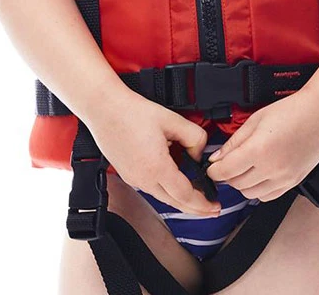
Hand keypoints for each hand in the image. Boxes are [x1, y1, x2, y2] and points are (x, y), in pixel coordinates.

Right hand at [85, 90, 222, 217]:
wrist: (104, 108)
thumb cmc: (133, 111)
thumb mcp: (172, 119)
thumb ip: (194, 137)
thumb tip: (198, 154)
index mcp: (156, 168)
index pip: (185, 195)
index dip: (203, 204)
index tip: (215, 207)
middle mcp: (143, 179)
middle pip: (175, 202)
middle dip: (195, 208)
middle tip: (211, 209)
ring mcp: (133, 179)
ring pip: (162, 197)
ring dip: (180, 199)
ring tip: (196, 195)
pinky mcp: (127, 175)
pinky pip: (151, 188)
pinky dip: (166, 189)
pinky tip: (174, 180)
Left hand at [205, 91, 318, 201]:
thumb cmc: (291, 111)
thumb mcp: (256, 119)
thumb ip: (235, 141)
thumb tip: (217, 157)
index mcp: (259, 150)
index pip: (226, 171)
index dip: (214, 171)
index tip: (211, 167)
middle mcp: (272, 169)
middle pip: (237, 184)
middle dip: (227, 175)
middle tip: (226, 164)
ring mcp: (284, 178)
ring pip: (251, 194)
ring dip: (242, 184)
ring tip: (243, 168)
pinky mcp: (293, 183)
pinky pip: (268, 196)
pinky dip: (259, 190)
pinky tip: (259, 175)